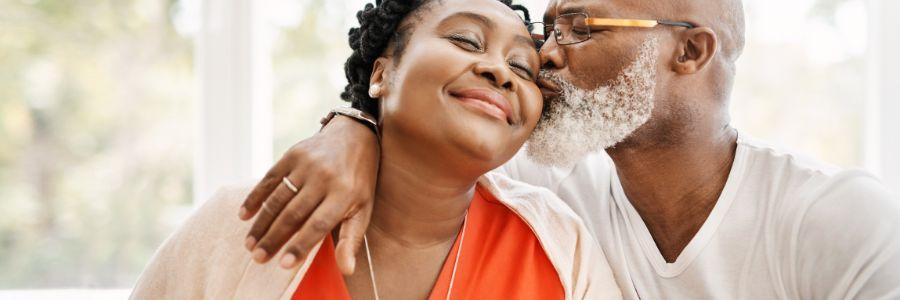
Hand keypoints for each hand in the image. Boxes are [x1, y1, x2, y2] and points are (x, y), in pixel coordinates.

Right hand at [238, 115, 379, 273]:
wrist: (354, 135)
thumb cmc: (358, 181)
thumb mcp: (363, 209)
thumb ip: (351, 239)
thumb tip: (346, 270)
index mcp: (344, 194)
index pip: (318, 225)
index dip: (300, 245)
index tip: (283, 264)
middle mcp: (324, 178)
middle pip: (293, 214)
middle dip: (273, 238)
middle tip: (258, 258)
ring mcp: (307, 164)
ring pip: (278, 198)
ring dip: (261, 223)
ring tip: (250, 244)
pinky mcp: (293, 154)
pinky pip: (270, 178)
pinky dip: (255, 198)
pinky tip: (244, 216)